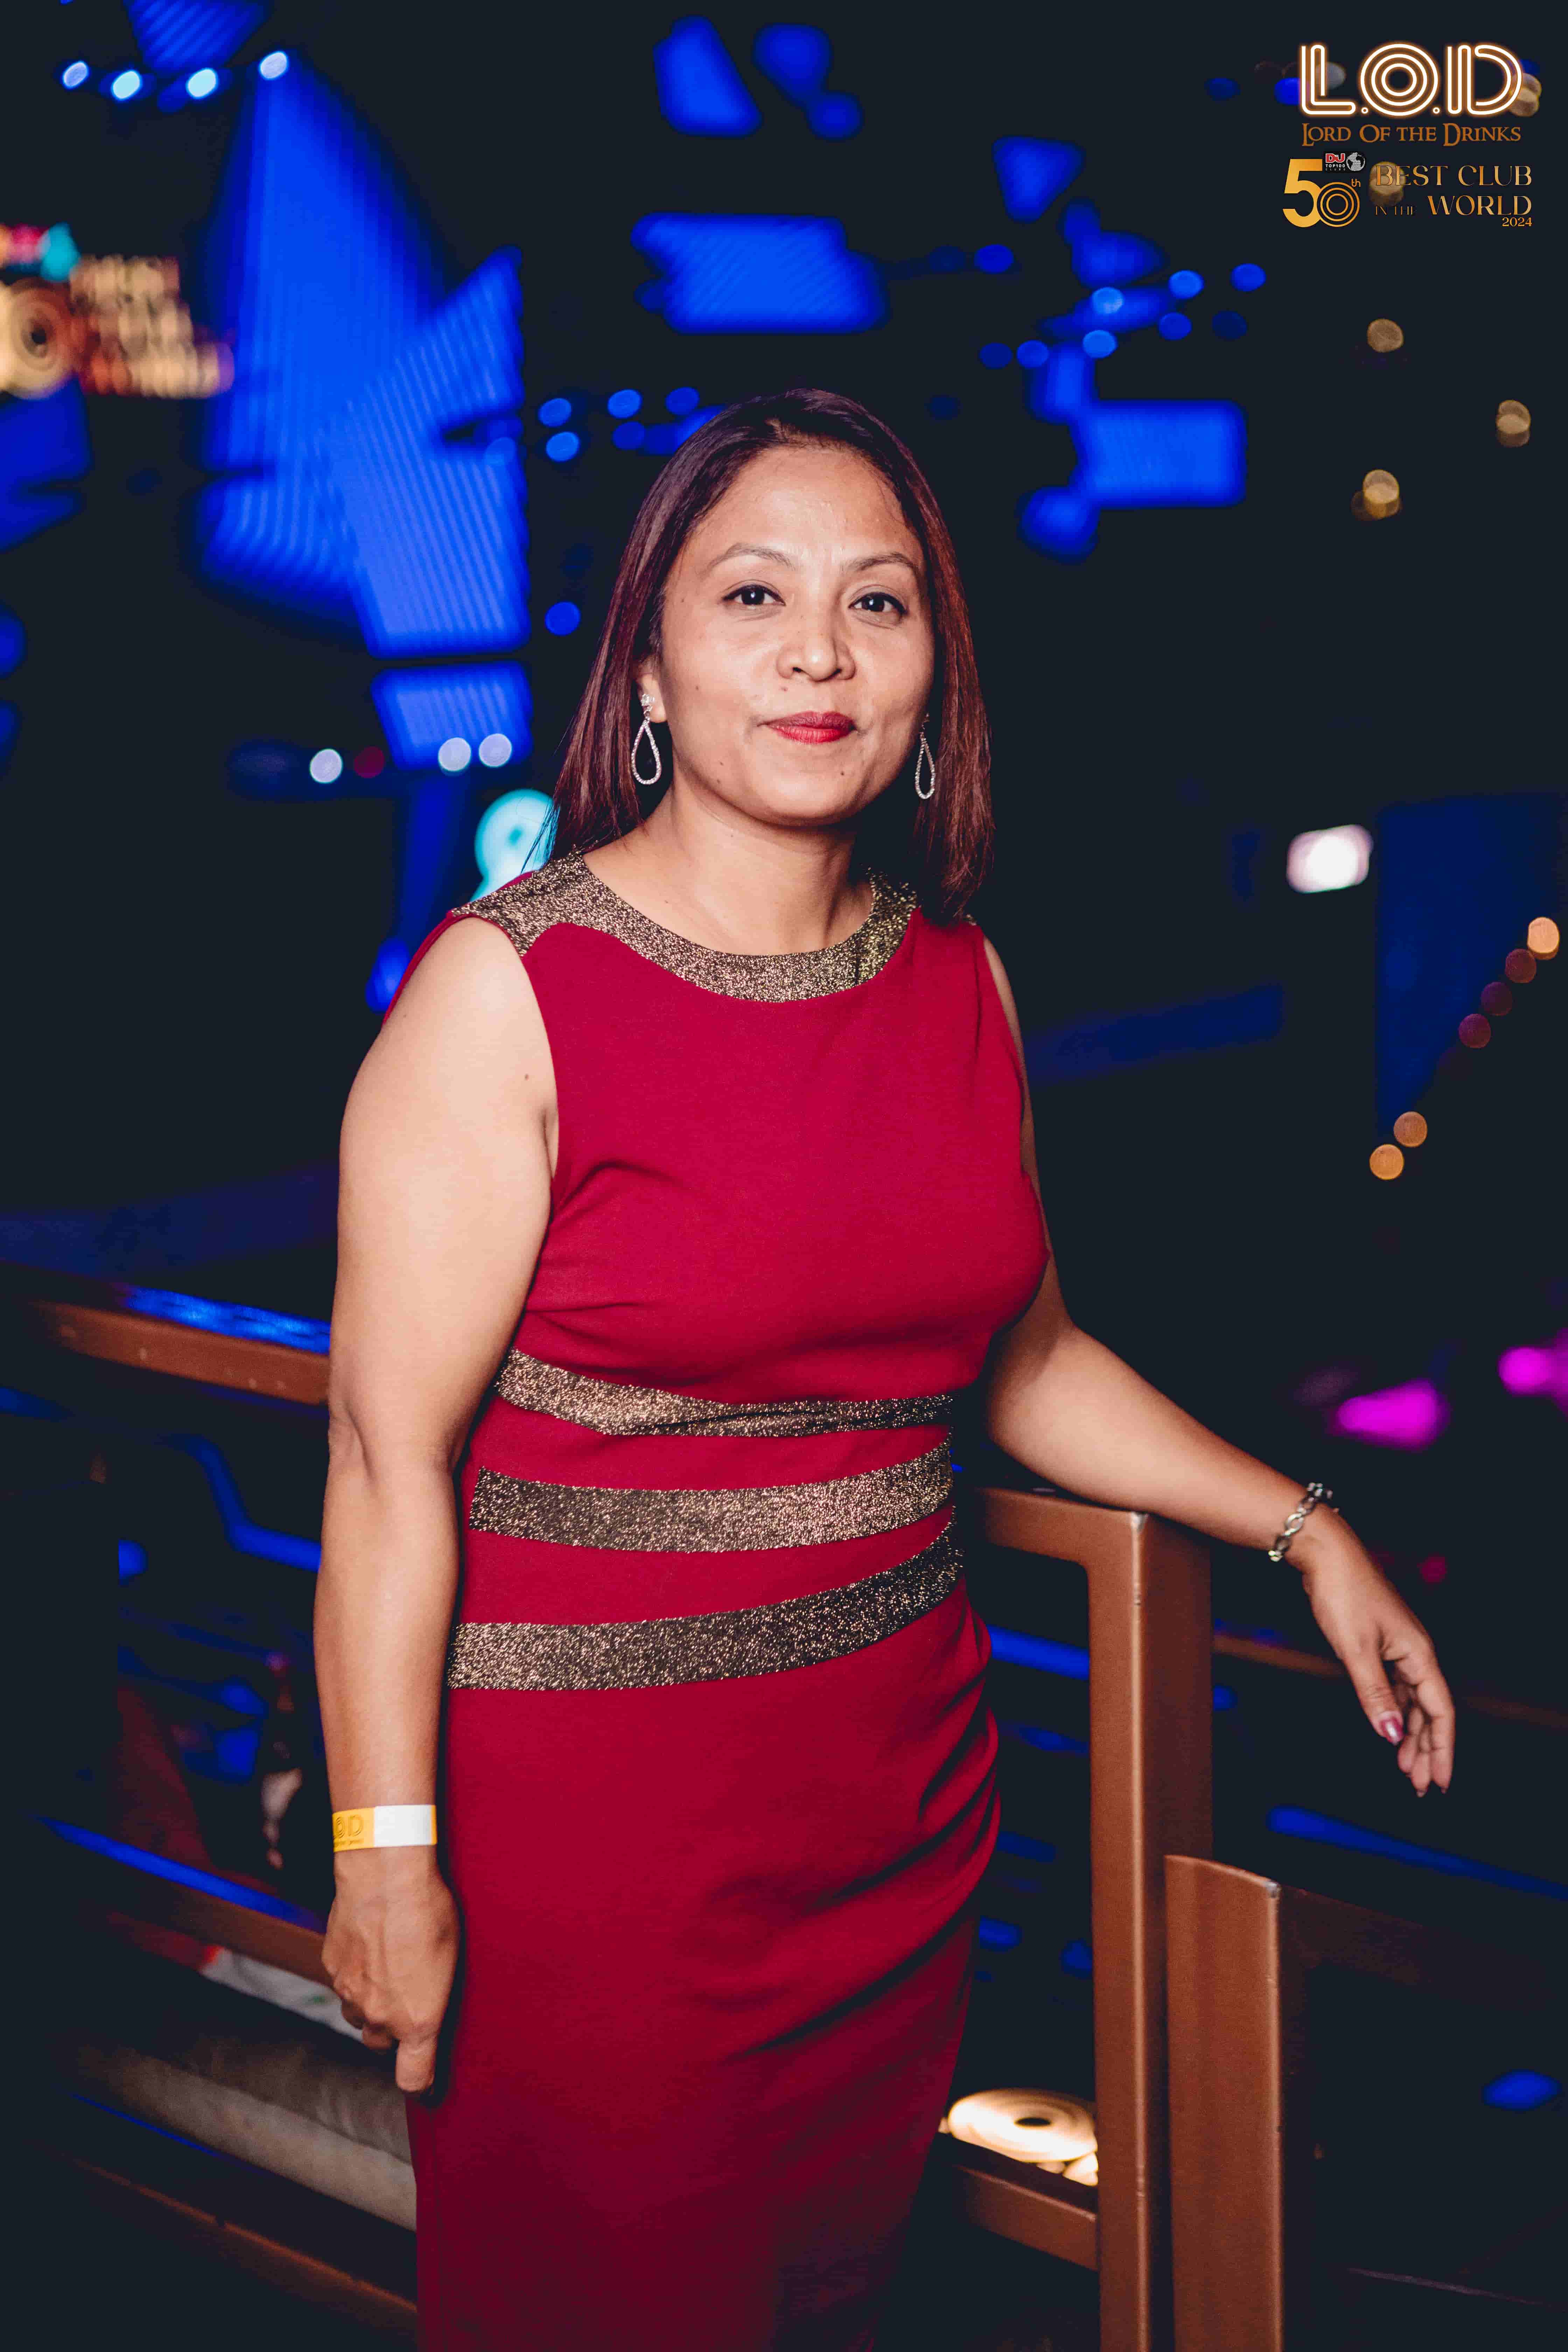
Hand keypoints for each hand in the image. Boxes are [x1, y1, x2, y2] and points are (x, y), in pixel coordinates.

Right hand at [322, 1848, 459, 2090]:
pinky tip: (370, 1944)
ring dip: (371, 2004)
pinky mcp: (333, 1968)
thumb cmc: (430, 1910)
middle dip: (393, 2031)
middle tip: (408, 1998)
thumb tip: (434, 2003)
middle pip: (382, 2043)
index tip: (425, 2087)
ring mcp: (351, 1993)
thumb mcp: (453, 1956)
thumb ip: (438, 1993)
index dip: (419, 2087)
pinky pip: (343, 1983)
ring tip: (388, 1967)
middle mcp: (381, 2015)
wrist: (385, 1874)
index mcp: (419, 2019)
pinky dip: (355, 1973)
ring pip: (358, 2015)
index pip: (412, 2077)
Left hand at [1292, 1518, 1454, 1793]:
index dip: (1443, 1749)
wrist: (1326, 1554)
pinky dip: (1395, 1712)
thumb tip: (1392, 1734)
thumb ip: (1374, 1694)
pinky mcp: (1380, 1644)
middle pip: (1430, 1712)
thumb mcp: (1356, 1649)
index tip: (1440, 1782)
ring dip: (1411, 1735)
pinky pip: (1396, 1688)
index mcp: (1419, 1655)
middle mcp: (1415, 1653)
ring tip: (1406, 1768)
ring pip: (1412, 1702)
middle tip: (1421, 1787)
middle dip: (1428, 1751)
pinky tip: (1390, 1729)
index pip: (1440, 1712)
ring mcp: (1399, 1648)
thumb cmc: (1343, 1594)